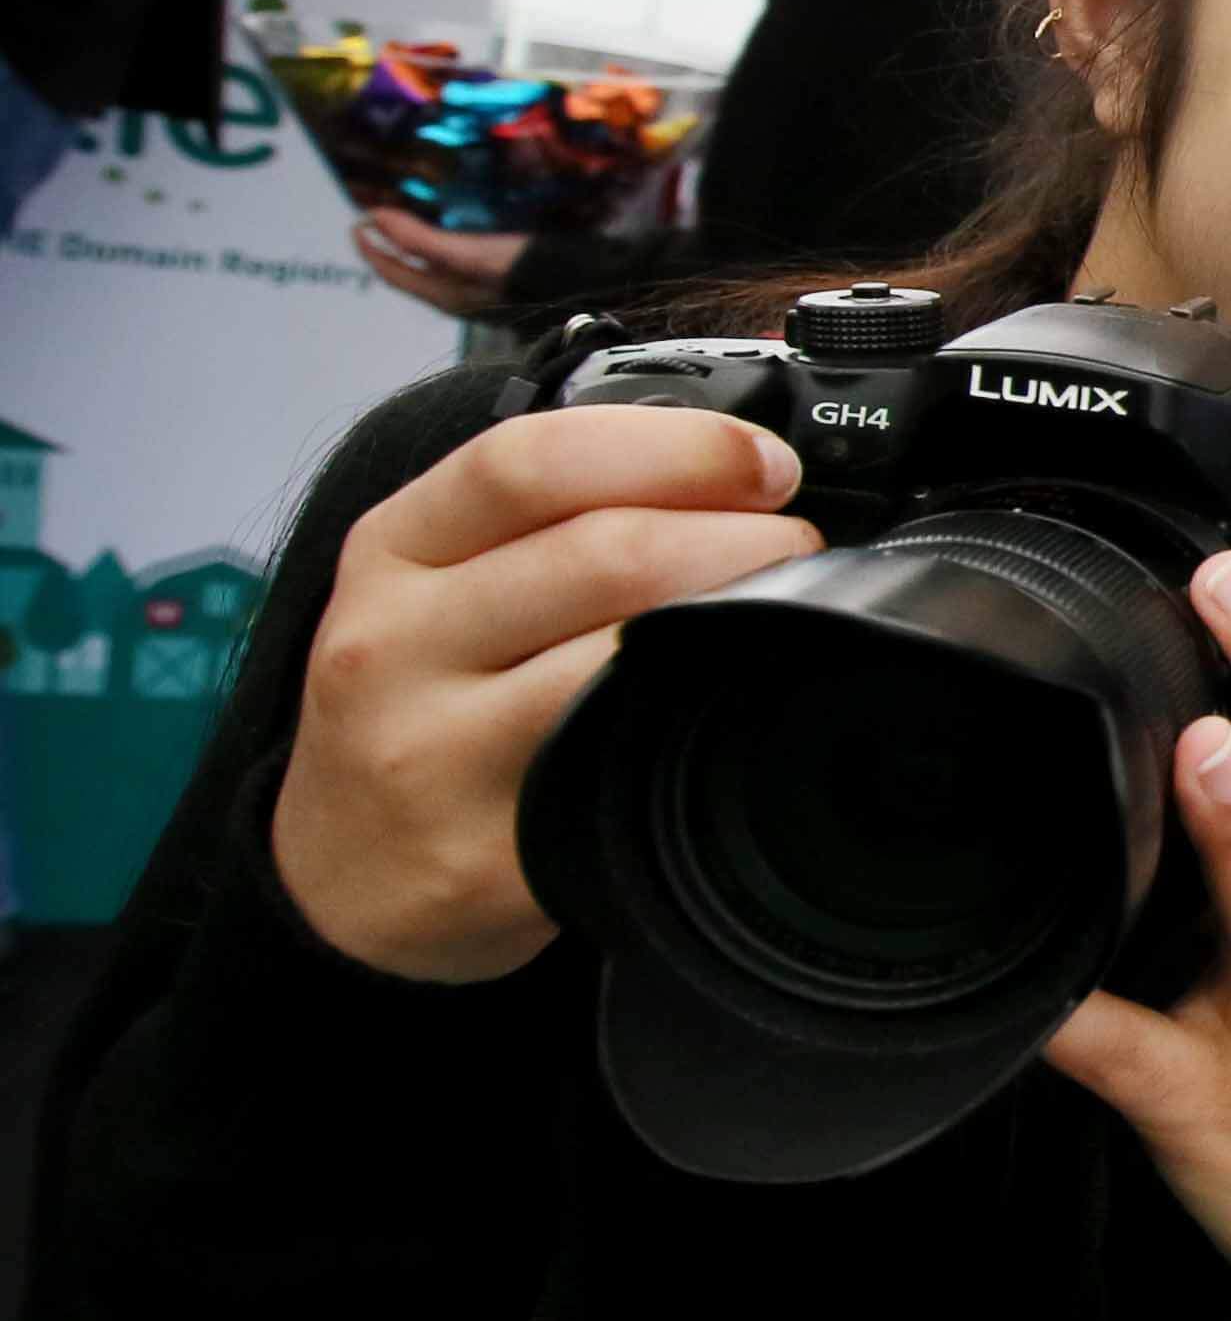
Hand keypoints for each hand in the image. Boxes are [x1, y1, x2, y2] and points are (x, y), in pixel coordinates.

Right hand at [270, 408, 822, 981]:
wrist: (343, 871)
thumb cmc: (423, 703)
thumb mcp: (437, 582)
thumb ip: (551, 513)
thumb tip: (732, 464)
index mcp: (392, 550)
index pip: (530, 461)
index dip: (675, 448)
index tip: (762, 462)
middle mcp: (394, 644)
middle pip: (605, 556)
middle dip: (742, 540)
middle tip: (797, 551)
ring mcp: (434, 754)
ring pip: (627, 659)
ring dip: (744, 622)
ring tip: (784, 616)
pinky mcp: (488, 852)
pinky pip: (630, 769)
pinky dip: (708, 724)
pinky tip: (736, 709)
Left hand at [351, 212, 532, 319]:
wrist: (581, 289)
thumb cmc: (521, 272)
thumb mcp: (468, 252)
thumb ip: (420, 239)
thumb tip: (372, 217)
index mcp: (441, 294)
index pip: (392, 272)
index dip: (370, 248)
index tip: (357, 219)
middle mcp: (453, 298)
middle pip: (408, 274)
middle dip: (388, 248)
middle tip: (378, 218)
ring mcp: (475, 295)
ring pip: (428, 273)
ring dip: (411, 249)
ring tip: (405, 225)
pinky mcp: (494, 286)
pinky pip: (450, 269)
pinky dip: (435, 251)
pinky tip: (447, 239)